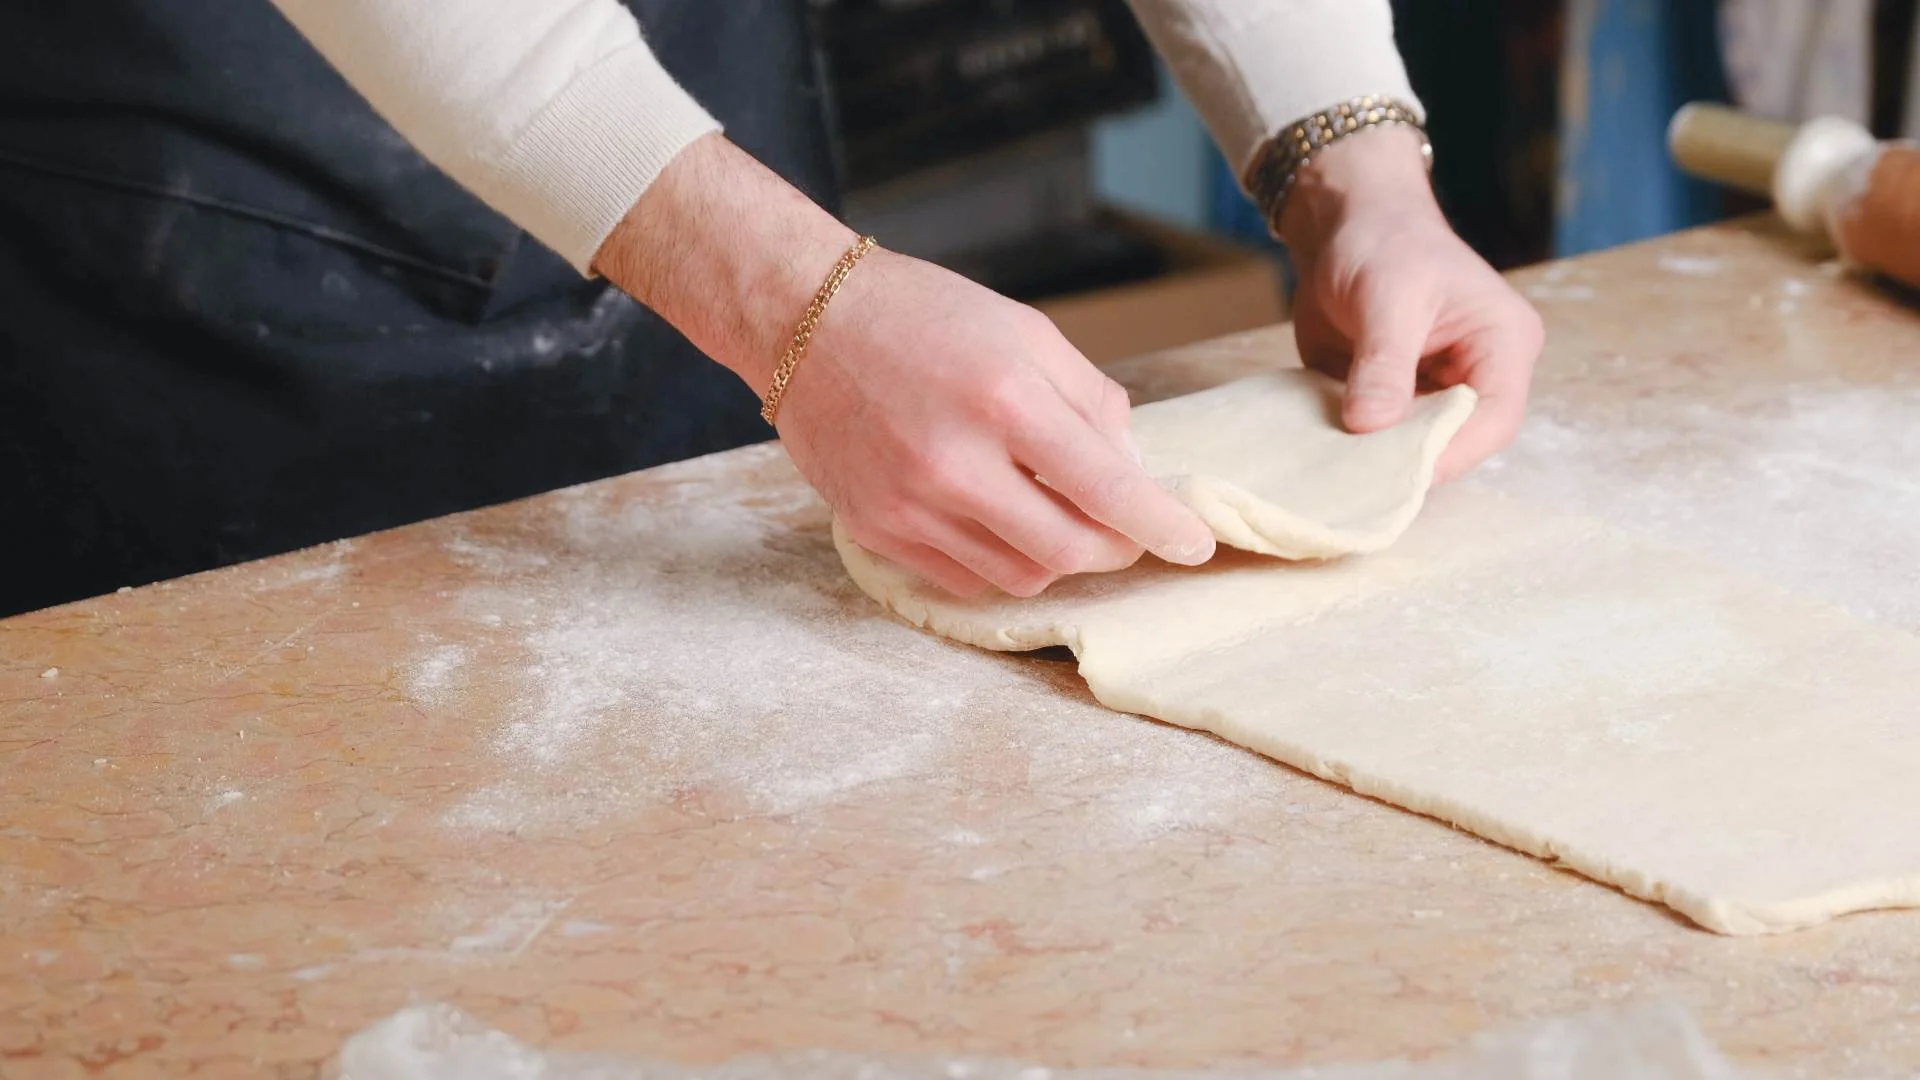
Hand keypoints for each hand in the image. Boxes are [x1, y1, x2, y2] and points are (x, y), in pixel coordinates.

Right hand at [596, 135, 1214, 596]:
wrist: (802, 318)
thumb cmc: (921, 314)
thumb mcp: (1026, 331)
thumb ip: (1090, 401)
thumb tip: (1132, 471)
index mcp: (1004, 400)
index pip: (1107, 489)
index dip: (1161, 525)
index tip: (1193, 543)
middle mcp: (955, 463)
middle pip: (1068, 551)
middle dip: (1114, 549)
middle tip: (1125, 530)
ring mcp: (909, 505)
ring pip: (1018, 575)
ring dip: (1058, 558)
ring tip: (1055, 513)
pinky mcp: (876, 530)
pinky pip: (964, 578)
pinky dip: (1002, 563)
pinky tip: (1003, 523)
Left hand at [1278, 128, 1543, 481]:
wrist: (1342, 222)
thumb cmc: (1382, 241)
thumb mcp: (1387, 298)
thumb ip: (1384, 363)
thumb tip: (1370, 426)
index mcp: (1503, 345)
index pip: (1494, 419)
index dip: (1452, 453)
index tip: (1402, 474)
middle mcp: (1477, 374)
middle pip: (1458, 441)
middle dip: (1411, 463)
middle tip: (1361, 484)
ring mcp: (1435, 390)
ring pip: (1416, 446)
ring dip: (1378, 461)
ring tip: (1337, 474)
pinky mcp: (1395, 398)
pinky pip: (1380, 436)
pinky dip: (1354, 448)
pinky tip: (1324, 457)